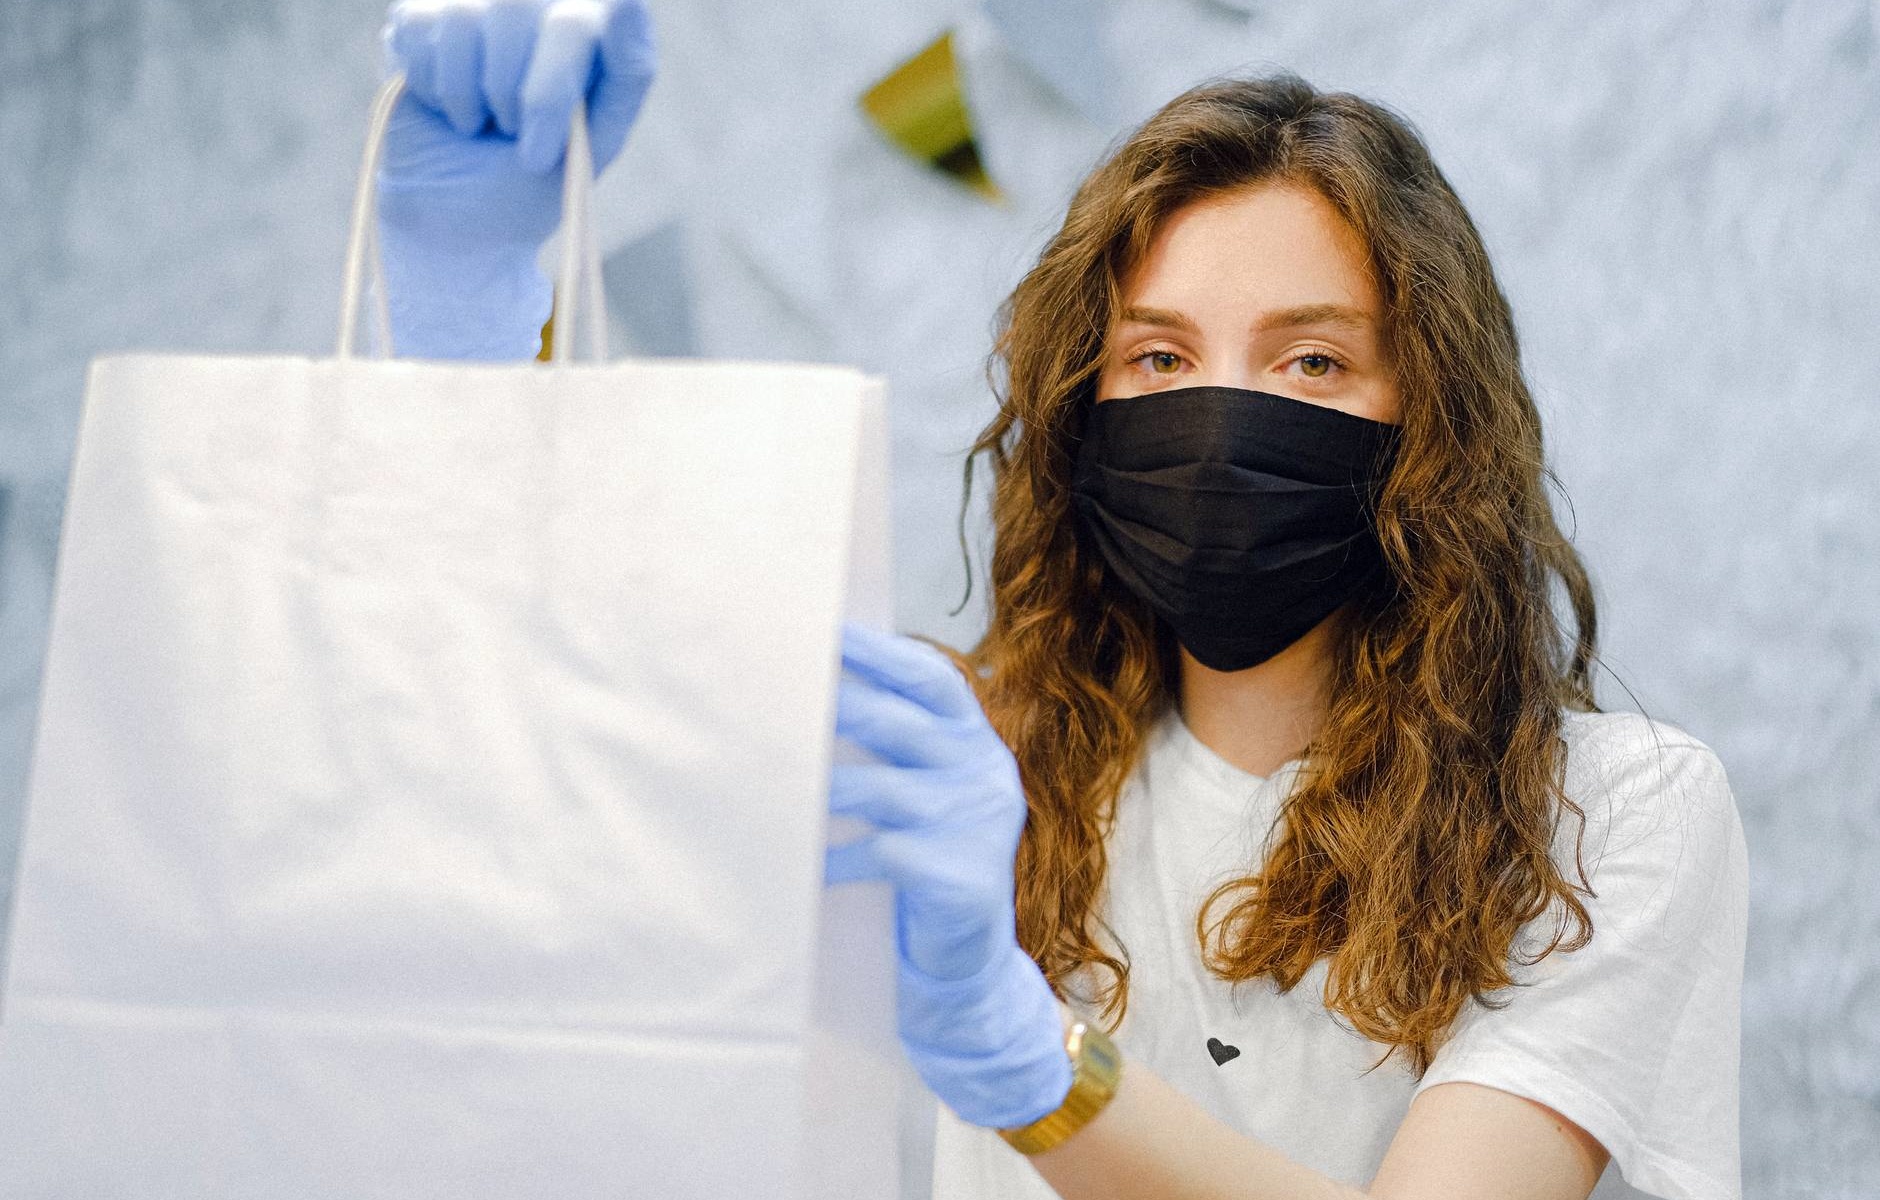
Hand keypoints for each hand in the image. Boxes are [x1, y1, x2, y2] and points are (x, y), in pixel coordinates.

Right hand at [375, 0, 655, 358]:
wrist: (458, 212)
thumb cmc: (533, 184)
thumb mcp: (590, 147)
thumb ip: (613, 85)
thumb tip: (617, 9)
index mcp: (611, 30)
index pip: (608, 14)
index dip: (555, 88)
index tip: (535, 155)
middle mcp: (554, 1)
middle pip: (522, 8)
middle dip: (508, 93)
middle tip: (509, 139)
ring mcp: (489, 1)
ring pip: (465, 15)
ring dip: (466, 93)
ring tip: (480, 126)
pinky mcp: (429, 9)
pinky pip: (419, 24)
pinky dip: (430, 84)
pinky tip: (448, 108)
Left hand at [825, 622, 1071, 1128]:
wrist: (970, 957)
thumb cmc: (930, 858)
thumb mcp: (928, 791)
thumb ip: (897, 743)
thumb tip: (819, 689)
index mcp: (977, 742)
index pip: (932, 680)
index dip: (880, 653)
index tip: (827, 629)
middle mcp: (985, 773)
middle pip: (901, 724)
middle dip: (837, 706)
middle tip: (779, 689)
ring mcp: (976, 824)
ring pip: (882, 789)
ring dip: (820, 786)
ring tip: (768, 778)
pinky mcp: (957, 875)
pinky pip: (877, 854)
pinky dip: (832, 858)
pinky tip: (801, 864)